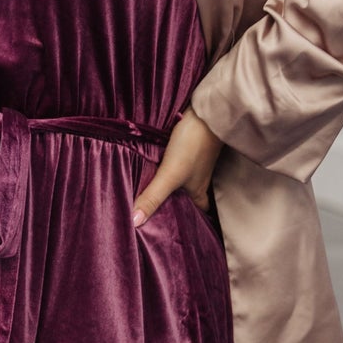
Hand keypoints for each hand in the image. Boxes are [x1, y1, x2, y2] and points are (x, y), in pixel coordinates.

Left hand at [132, 110, 223, 226]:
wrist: (207, 112)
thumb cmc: (193, 145)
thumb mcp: (170, 174)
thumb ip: (153, 197)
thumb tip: (135, 222)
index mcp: (198, 191)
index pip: (199, 213)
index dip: (192, 222)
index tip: (183, 230)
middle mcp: (199, 179)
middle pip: (191, 197)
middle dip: (180, 205)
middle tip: (163, 214)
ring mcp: (196, 162)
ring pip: (185, 180)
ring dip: (174, 186)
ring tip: (156, 193)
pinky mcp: (190, 146)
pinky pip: (180, 163)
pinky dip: (171, 167)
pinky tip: (159, 165)